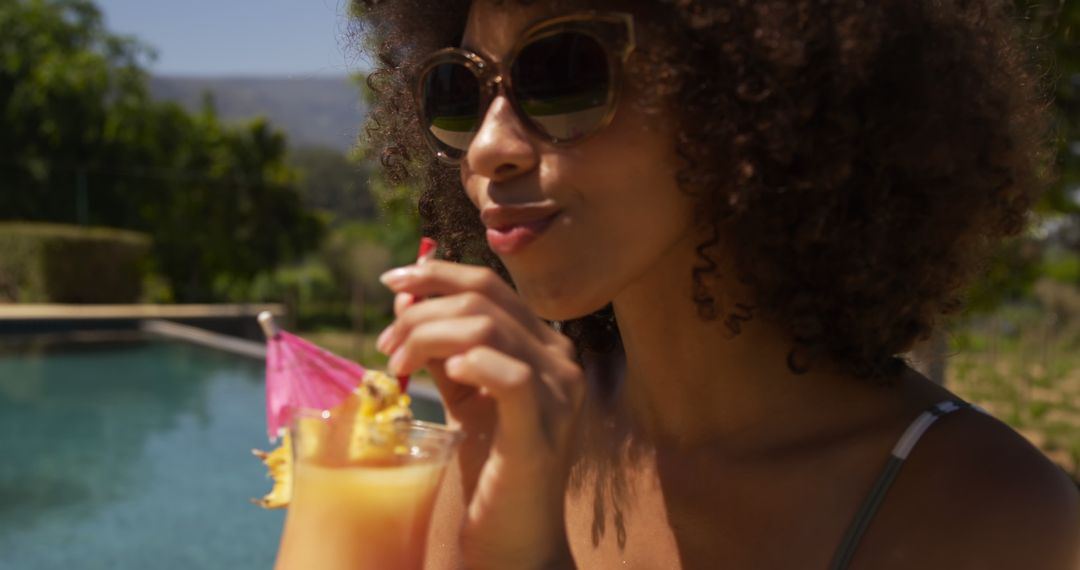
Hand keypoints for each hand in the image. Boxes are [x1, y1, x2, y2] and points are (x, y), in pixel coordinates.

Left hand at [377, 261, 583, 568]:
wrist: (515, 536)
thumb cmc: (489, 466)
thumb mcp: (463, 395)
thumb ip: (442, 349)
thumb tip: (405, 301)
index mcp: (543, 344)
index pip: (490, 284)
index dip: (436, 274)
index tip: (392, 281)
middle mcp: (560, 358)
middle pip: (484, 298)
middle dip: (421, 312)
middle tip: (385, 345)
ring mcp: (560, 392)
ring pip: (487, 328)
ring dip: (427, 337)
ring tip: (398, 366)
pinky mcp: (543, 428)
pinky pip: (509, 376)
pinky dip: (471, 365)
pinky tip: (446, 376)